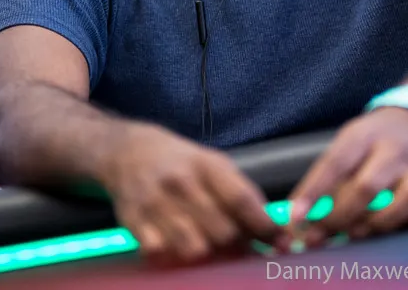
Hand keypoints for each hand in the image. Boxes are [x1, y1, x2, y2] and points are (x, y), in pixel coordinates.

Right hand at [100, 122, 281, 264]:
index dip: (264, 226)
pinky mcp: (133, 222)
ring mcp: (154, 203)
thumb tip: (275, 232)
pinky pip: (162, 254)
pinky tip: (177, 245)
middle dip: (237, 245)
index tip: (279, 242)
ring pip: (195, 249)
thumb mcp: (214, 165)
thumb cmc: (181, 163)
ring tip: (209, 246)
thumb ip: (242, 195)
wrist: (128, 151)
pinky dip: (173, 256)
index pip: (241, 200)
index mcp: (206, 166)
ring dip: (208, 255)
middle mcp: (180, 183)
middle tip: (239, 246)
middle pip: (222, 232)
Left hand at [286, 107, 407, 248]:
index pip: (335, 165)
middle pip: (367, 187)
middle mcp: (392, 152)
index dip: (313, 194)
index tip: (295, 218)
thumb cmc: (373, 139)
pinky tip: (392, 225)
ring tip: (355, 232)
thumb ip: (325, 178)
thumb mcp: (347, 144)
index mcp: (363, 136)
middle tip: (319, 236)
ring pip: (404, 201)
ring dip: (376, 224)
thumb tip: (299, 218)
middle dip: (339, 218)